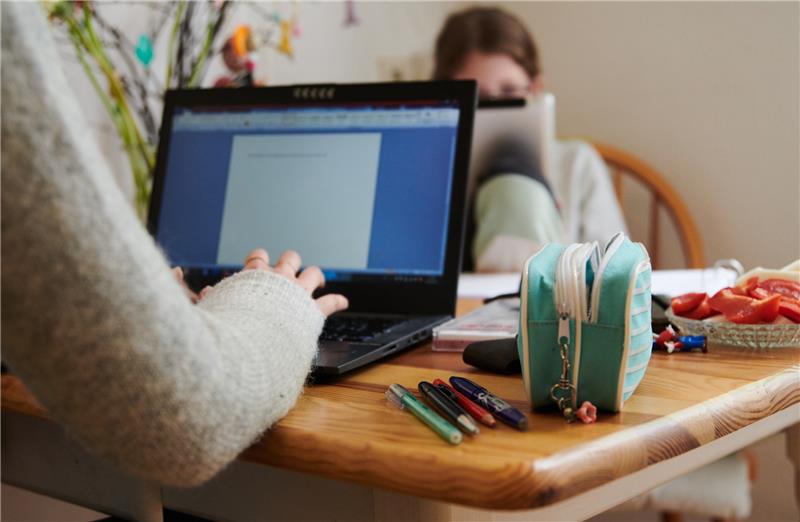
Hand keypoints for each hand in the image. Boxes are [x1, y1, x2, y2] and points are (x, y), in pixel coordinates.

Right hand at [172, 249, 348, 316]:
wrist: (249, 346)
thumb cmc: (225, 329)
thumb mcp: (207, 310)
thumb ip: (197, 296)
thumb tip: (183, 278)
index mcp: (253, 276)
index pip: (258, 258)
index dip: (259, 260)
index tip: (259, 263)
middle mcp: (278, 279)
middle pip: (289, 259)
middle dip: (289, 263)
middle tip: (289, 270)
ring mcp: (297, 294)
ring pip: (312, 273)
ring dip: (313, 275)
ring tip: (316, 279)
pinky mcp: (312, 312)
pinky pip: (330, 302)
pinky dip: (337, 300)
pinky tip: (344, 301)